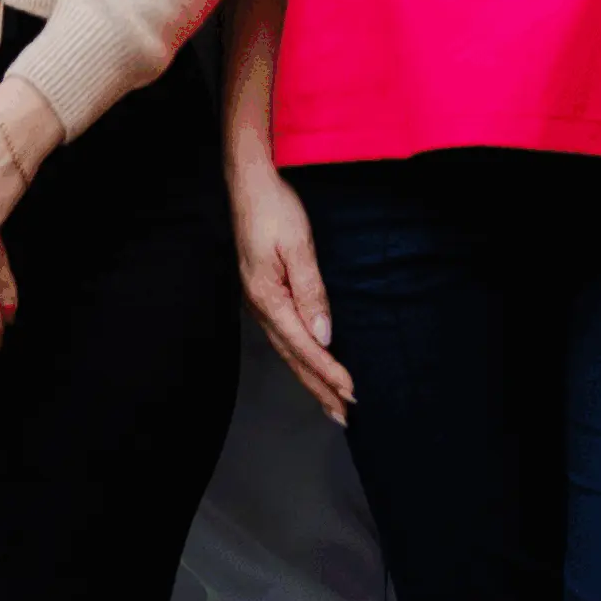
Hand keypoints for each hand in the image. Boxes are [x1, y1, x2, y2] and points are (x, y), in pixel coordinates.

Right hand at [232, 156, 352, 420]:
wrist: (249, 185)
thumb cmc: (274, 210)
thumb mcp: (298, 247)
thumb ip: (311, 292)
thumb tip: (324, 335)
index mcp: (269, 298)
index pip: (304, 346)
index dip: (328, 372)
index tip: (351, 392)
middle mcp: (261, 306)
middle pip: (293, 358)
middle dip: (319, 388)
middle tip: (344, 415)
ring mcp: (260, 302)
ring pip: (288, 351)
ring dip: (310, 378)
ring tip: (331, 402)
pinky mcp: (264, 294)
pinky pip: (285, 337)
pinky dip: (301, 358)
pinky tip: (311, 365)